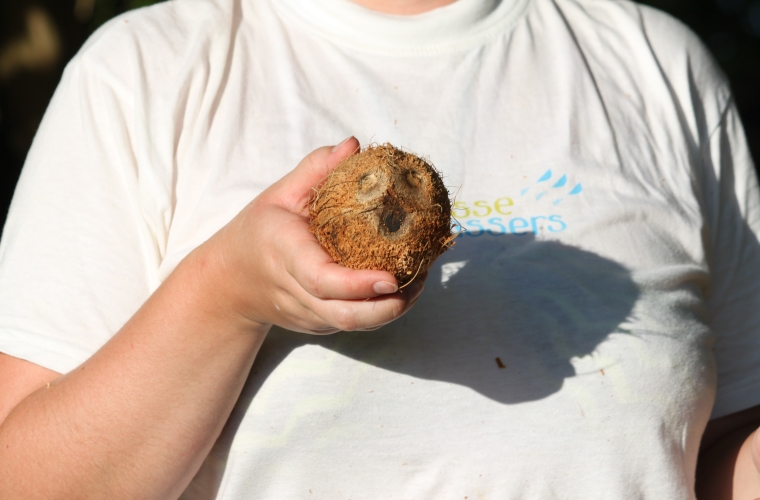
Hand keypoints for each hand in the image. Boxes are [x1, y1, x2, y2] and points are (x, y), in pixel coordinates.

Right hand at [205, 137, 424, 333]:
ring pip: (355, 324)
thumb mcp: (279, 195)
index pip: (322, 281)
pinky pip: (355, 321)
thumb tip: (354, 145)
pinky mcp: (320, 326)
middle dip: (388, 307)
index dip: (359, 285)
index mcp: (285, 257)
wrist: (232, 283)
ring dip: (394, 309)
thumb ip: (315, 170)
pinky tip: (406, 286)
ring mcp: (310, 315)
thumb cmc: (260, 232)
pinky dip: (382, 308)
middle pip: (346, 316)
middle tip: (422, 279)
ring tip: (422, 280)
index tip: (392, 278)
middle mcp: (297, 293)